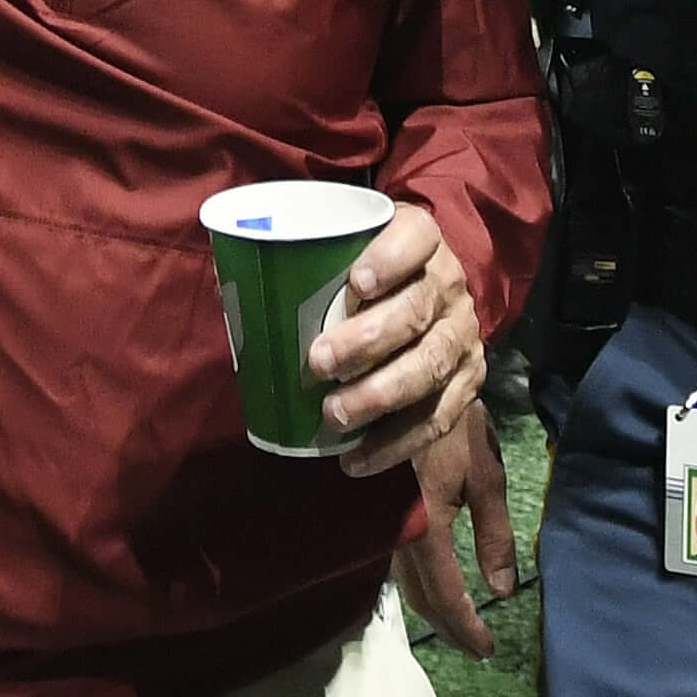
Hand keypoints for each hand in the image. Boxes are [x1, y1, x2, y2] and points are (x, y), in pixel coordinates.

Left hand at [308, 201, 484, 476]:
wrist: (423, 292)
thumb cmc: (361, 269)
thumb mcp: (342, 250)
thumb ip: (301, 262)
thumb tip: (227, 289)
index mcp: (421, 238)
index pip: (415, 237)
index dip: (390, 258)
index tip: (355, 282)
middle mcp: (449, 284)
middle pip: (417, 309)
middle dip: (368, 339)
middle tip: (318, 361)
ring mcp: (463, 334)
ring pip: (431, 366)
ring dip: (380, 395)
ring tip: (333, 415)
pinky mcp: (468, 381)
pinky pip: (437, 417)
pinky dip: (396, 443)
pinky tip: (356, 459)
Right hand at [392, 401, 519, 656]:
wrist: (400, 376)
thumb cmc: (450, 420)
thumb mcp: (484, 473)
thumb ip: (494, 534)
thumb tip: (502, 591)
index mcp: (426, 522)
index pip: (446, 594)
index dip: (466, 629)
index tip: (487, 651)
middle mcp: (396, 530)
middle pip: (421, 596)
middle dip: (448, 626)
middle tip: (474, 645)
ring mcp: (378, 519)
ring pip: (405, 579)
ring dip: (431, 605)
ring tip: (456, 621)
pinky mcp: (371, 508)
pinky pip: (393, 556)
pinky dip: (415, 578)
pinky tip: (430, 582)